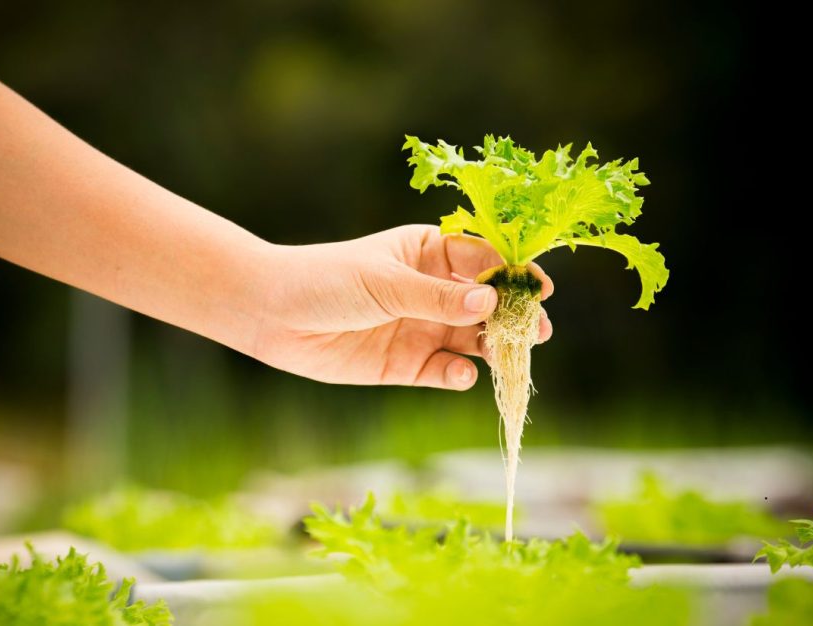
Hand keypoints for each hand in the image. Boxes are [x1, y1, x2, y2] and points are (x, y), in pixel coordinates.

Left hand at [253, 225, 553, 389]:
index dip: (513, 273)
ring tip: (509, 357)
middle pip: (486, 304)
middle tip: (538, 331)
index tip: (539, 288)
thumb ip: (438, 296)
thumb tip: (492, 301)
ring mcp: (421, 327)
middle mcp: (432, 290)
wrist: (273, 315)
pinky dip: (458, 374)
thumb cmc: (327, 279)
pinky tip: (461, 373)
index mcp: (430, 253)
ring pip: (472, 340)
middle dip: (513, 317)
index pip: (483, 259)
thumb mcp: (386, 283)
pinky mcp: (407, 364)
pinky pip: (444, 370)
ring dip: (493, 348)